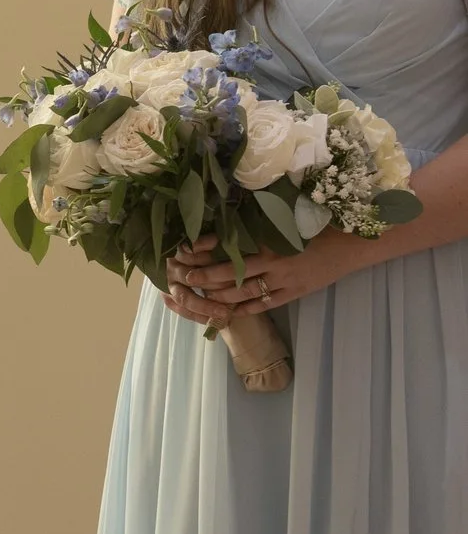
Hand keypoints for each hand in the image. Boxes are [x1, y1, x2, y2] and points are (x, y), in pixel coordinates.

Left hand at [161, 233, 348, 325]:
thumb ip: (257, 226)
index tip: (185, 250)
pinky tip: (227, 312)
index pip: (229, 247)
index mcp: (269, 240)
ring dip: (219, 295)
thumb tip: (226, 223)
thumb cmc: (315, 227)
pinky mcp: (294, 294)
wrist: (349, 246)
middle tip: (184, 277)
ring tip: (199, 295)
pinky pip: (264, 305)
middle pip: (230, 273)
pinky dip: (244, 309)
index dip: (205, 250)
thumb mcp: (284, 222)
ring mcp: (284, 281)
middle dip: (204, 276)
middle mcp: (273, 262)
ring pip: (244, 293)